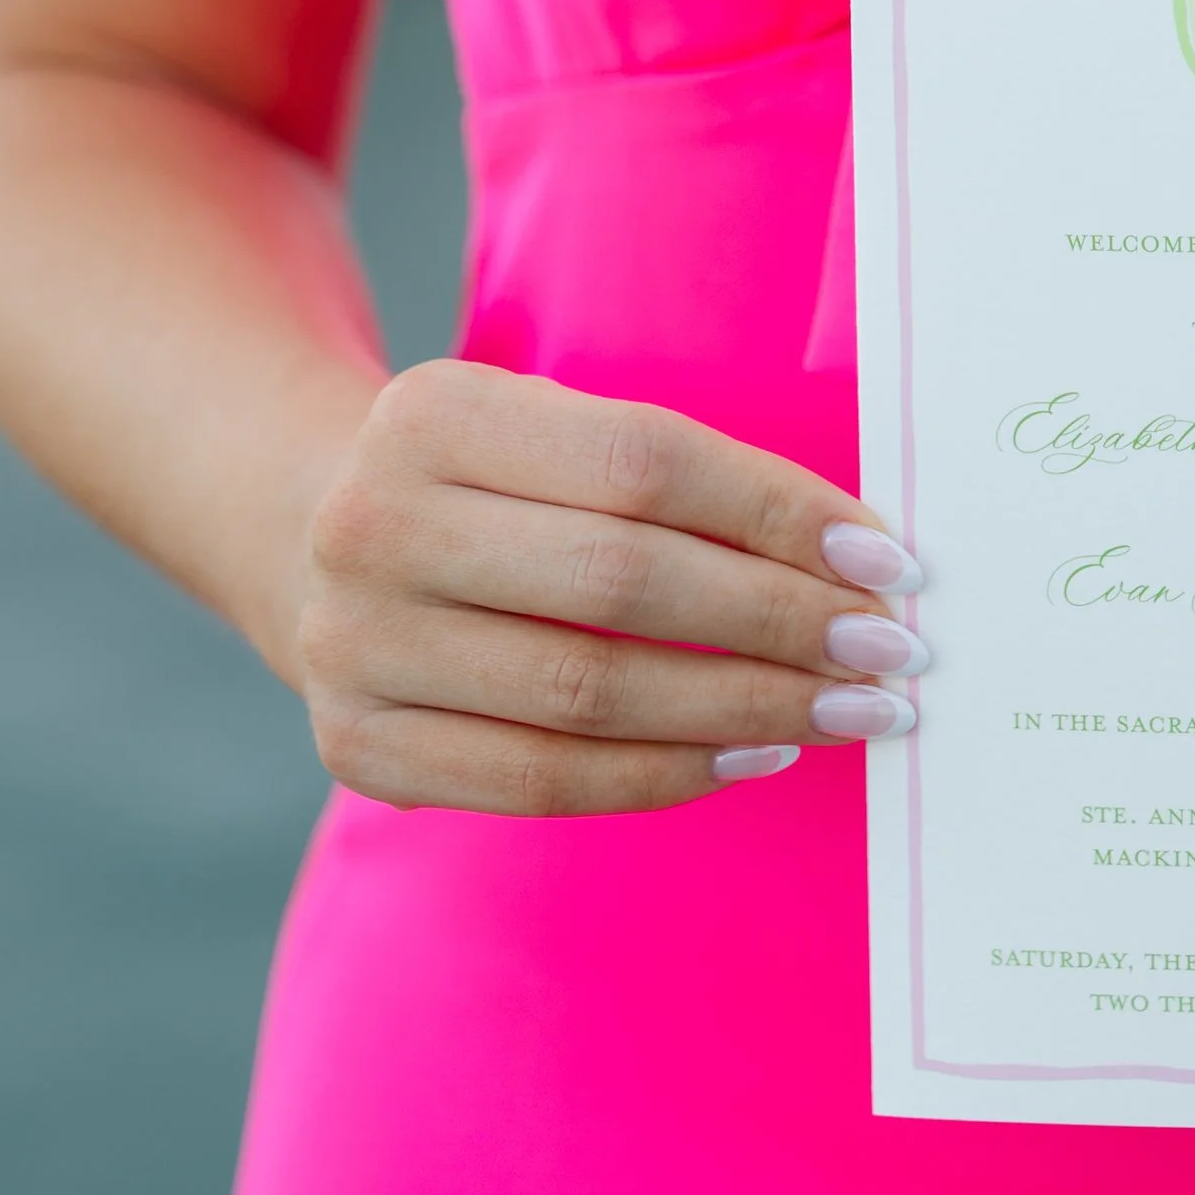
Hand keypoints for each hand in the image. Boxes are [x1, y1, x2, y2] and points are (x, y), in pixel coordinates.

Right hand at [293, 359, 928, 815]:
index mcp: (435, 413)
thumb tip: (854, 557)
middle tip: (890, 652)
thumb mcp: (546, 426)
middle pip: (622, 585)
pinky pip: (542, 782)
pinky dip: (665, 774)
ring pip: (588, 695)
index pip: (645, 465)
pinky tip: (752, 753)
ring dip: (744, 709)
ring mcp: (353, 645)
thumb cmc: (487, 476)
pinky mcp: (358, 746)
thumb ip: (673, 474)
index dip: (777, 515)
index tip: (886, 562)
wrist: (304, 529)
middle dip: (781, 622)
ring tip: (845, 710)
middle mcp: (374, 525)